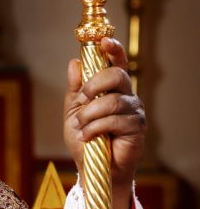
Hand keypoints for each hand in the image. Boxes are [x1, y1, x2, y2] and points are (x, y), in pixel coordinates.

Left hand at [64, 38, 145, 208]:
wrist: (92, 167)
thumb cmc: (85, 138)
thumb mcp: (73, 111)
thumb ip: (74, 89)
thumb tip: (74, 63)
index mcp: (112, 88)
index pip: (117, 62)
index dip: (113, 49)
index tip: (103, 41)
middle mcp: (127, 95)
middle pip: (116, 75)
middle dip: (94, 84)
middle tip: (82, 99)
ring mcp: (134, 111)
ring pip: (111, 101)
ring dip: (89, 114)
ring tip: (80, 127)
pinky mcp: (136, 129)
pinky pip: (114, 121)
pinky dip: (95, 128)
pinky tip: (87, 137)